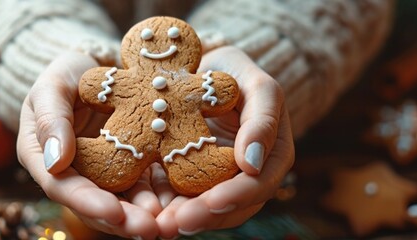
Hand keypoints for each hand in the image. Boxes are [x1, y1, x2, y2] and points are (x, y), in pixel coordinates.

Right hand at [17, 51, 161, 238]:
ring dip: (142, 216)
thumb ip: (50, 119)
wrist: (97, 64)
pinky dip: (158, 198)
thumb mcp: (52, 86)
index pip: (60, 187)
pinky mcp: (128, 168)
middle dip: (121, 220)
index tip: (114, 213)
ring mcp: (99, 174)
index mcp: (40, 157)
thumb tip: (53, 162)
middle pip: (92, 204)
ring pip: (119, 202)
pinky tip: (178, 206)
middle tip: (149, 230)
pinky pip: (142, 187)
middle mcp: (70, 173)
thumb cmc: (68, 72)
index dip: (87, 202)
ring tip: (168, 225)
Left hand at [155, 46, 295, 237]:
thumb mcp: (258, 85)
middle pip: (229, 207)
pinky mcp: (185, 179)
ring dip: (180, 219)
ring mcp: (216, 181)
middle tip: (173, 225)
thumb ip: (263, 120)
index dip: (236, 197)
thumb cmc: (236, 72)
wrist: (202, 68)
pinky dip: (161, 206)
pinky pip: (175, 198)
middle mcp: (247, 177)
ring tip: (157, 225)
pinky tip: (143, 210)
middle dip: (202, 217)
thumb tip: (253, 165)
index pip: (258, 186)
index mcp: (272, 156)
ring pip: (202, 210)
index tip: (212, 202)